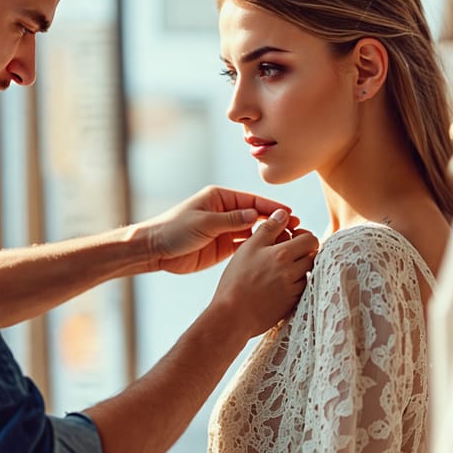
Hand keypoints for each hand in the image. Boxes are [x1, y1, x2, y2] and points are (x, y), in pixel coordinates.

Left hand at [142, 186, 300, 273]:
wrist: (155, 250)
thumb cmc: (174, 230)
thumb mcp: (204, 222)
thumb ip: (231, 220)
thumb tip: (256, 216)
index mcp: (220, 198)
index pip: (252, 202)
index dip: (272, 208)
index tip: (290, 214)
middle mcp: (225, 212)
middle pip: (256, 216)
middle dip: (276, 222)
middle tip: (297, 229)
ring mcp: (225, 230)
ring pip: (253, 232)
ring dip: (269, 236)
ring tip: (289, 242)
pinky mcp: (222, 247)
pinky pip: (244, 246)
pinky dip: (258, 248)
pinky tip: (272, 253)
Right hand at [211, 209, 318, 337]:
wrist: (232, 315)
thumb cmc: (237, 280)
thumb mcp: (248, 248)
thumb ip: (268, 228)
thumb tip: (283, 214)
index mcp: (283, 254)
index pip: (311, 239)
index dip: (303, 236)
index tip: (291, 238)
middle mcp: (293, 272)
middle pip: (312, 256)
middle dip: (303, 252)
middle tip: (287, 253)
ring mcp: (294, 290)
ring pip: (306, 273)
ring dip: (298, 269)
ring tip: (279, 270)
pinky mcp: (291, 304)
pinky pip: (301, 290)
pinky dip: (294, 285)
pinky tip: (276, 285)